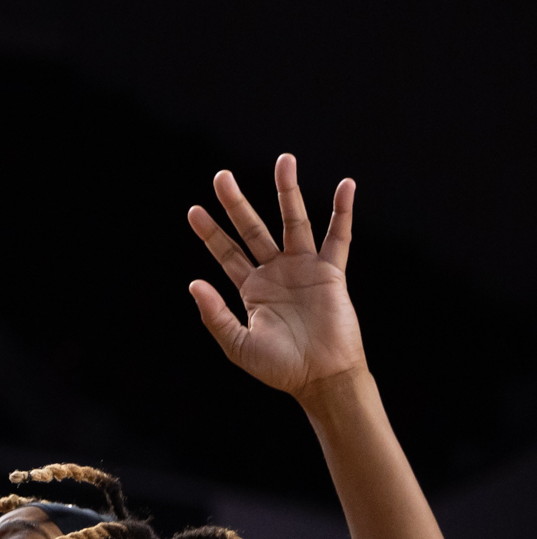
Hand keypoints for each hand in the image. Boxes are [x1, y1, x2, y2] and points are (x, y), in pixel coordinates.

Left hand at [186, 154, 365, 399]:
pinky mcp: (331, 273)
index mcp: (251, 288)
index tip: (193, 210)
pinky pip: (338, 237)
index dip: (210, 232)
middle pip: (252, 229)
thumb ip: (214, 315)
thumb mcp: (237, 344)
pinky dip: (342, 212)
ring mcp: (304, 269)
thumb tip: (193, 283)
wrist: (321, 378)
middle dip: (236, 203)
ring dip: (288, 192)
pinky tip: (345, 186)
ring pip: (293, 222)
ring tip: (284, 161)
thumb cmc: (280, 368)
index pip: (226, 253)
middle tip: (220, 176)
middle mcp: (275, 273)